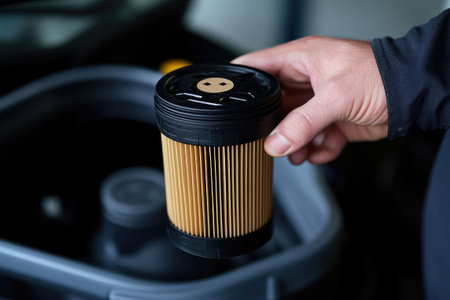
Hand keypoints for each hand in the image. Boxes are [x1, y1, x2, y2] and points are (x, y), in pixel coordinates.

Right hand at [232, 36, 387, 164]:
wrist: (414, 95)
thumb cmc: (382, 77)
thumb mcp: (336, 97)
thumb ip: (302, 123)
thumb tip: (276, 143)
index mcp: (301, 60)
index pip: (259, 67)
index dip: (242, 83)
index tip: (230, 103)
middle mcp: (307, 80)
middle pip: (273, 105)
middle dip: (272, 125)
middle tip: (271, 141)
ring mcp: (319, 102)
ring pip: (293, 126)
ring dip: (295, 143)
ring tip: (299, 153)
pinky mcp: (332, 121)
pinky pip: (314, 139)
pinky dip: (317, 149)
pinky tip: (323, 150)